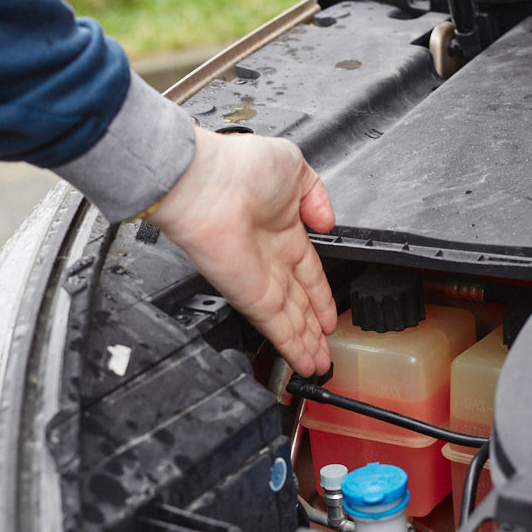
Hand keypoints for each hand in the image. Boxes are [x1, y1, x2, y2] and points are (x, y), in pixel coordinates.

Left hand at [150, 125, 336, 376]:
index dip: (322, 297)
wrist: (202, 180)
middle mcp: (270, 260)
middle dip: (314, 330)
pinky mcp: (249, 296)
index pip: (308, 273)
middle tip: (325, 351)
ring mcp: (259, 281)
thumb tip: (327, 221)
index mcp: (282, 231)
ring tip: (319, 365)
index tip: (329, 316)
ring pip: (289, 322)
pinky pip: (276, 327)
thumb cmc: (237, 166)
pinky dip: (292, 347)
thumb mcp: (295, 168)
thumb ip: (316, 196)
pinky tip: (304, 362)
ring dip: (306, 346)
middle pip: (299, 305)